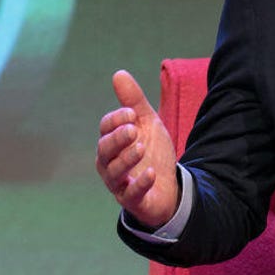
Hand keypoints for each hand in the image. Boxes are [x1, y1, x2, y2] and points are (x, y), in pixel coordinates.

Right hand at [95, 70, 179, 228]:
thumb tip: (118, 73)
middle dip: (117, 139)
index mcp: (112, 142)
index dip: (116, 120)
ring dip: (126, 159)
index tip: (131, 113)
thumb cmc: (152, 152)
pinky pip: (131, 195)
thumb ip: (133, 101)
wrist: (169, 185)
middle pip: (105, 150)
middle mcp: (110, 163)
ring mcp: (120, 183)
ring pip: (113, 172)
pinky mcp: (134, 200)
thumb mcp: (147, 123)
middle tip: (133, 130)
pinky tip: (150, 173)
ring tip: (141, 147)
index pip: (105, 128)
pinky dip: (140, 184)